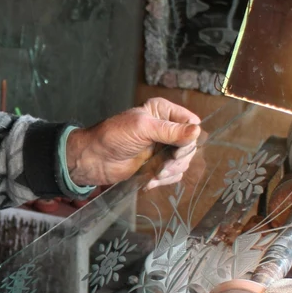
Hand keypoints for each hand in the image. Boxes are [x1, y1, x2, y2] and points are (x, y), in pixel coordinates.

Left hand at [65, 98, 200, 189]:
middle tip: (164, 167)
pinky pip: (173, 174)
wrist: (94, 159)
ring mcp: (162, 147)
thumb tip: (197, 131)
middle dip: (179, 159)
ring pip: (183, 161)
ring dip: (170, 172)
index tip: (177, 151)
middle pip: (190, 145)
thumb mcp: (142, 128)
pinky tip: (150, 181)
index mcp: (163, 111)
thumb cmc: (114, 137)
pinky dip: (164, 180)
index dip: (189, 138)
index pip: (191, 123)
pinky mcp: (157, 164)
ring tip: (154, 175)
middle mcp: (166, 128)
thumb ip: (170, 130)